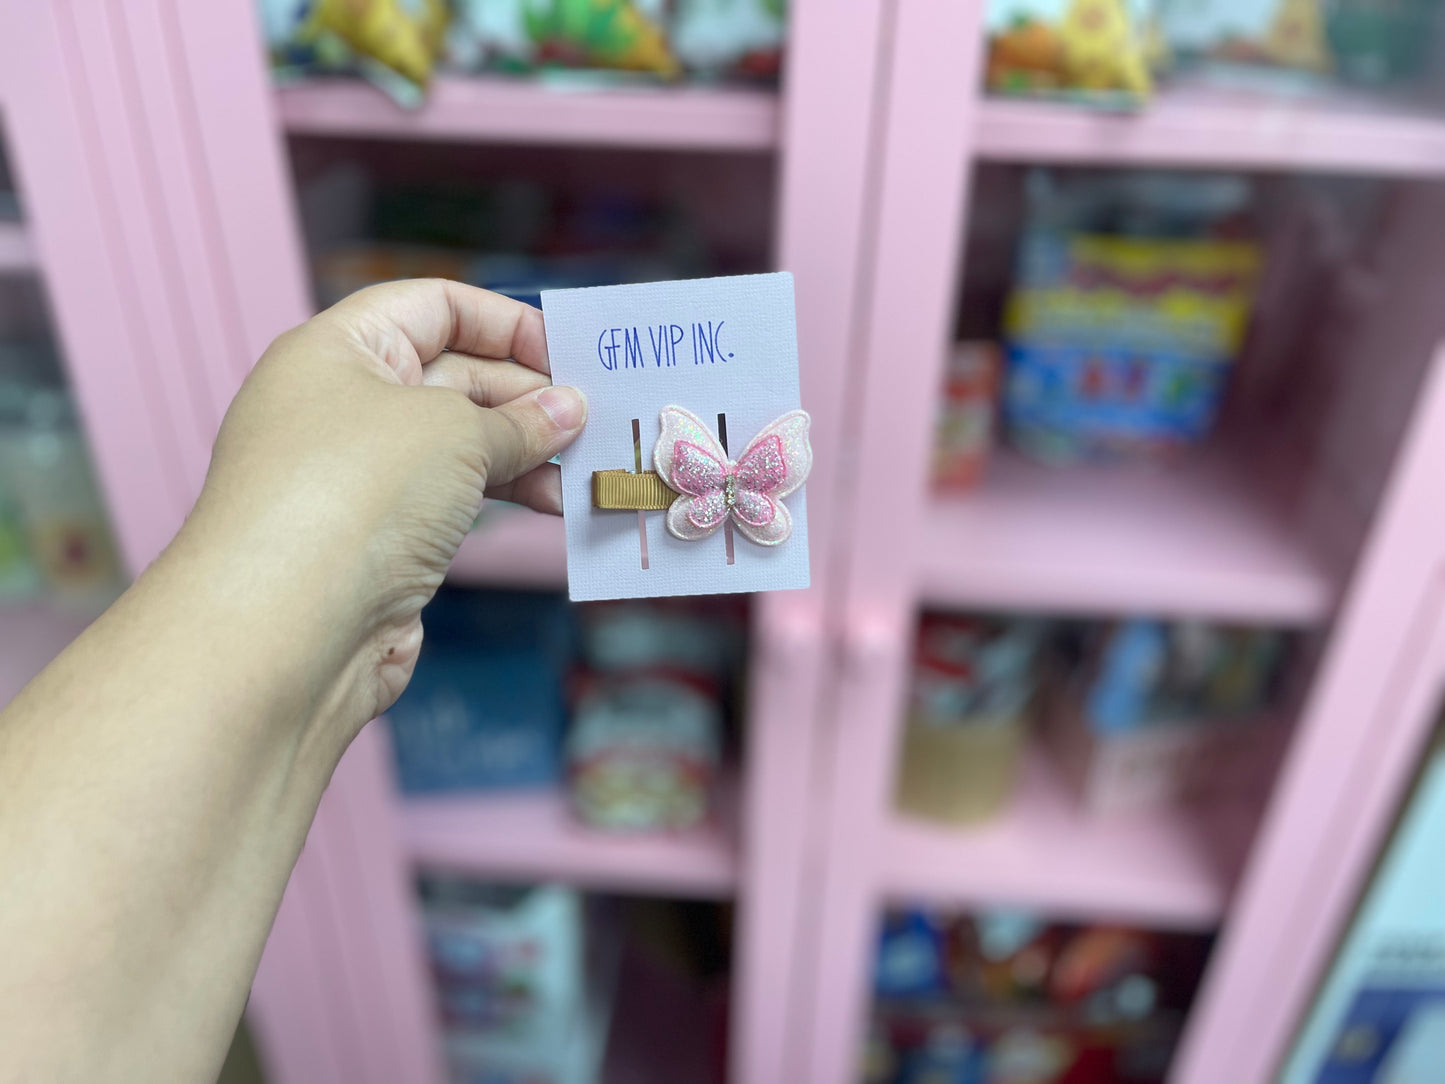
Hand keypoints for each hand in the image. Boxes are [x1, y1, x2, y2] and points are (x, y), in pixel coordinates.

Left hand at [178, 279, 585, 748]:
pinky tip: (553, 507)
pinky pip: (455, 500)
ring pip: (461, 445)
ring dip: (527, 453)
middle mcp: (342, 405)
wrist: (285, 631)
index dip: (504, 322)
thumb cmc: (354, 496)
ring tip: (584, 471)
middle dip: (528, 396)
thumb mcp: (454, 432)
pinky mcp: (379, 540)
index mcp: (338, 349)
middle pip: (454, 376)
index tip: (568, 354)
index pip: (433, 305)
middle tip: (594, 419)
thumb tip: (568, 410)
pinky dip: (506, 498)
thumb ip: (519, 419)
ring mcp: (359, 477)